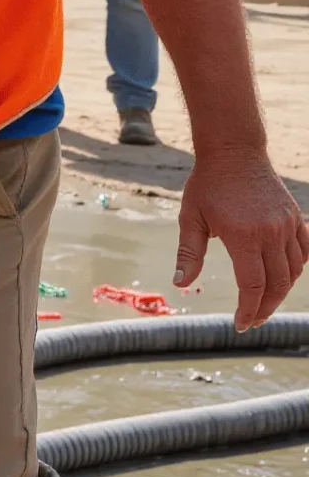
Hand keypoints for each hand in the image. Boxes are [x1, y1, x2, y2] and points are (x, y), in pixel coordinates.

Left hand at [175, 150, 308, 327]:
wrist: (234, 151)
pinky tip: (283, 279)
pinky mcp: (295, 219)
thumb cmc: (207, 185)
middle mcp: (271, 233)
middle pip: (277, 284)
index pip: (253, 286)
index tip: (240, 324)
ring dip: (281, 292)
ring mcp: (287, 226)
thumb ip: (188, 253)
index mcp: (244, 236)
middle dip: (265, 308)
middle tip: (252, 321)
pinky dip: (297, 270)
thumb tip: (180, 284)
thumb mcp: (190, 218)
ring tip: (264, 304)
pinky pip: (304, 252)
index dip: (248, 309)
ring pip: (294, 271)